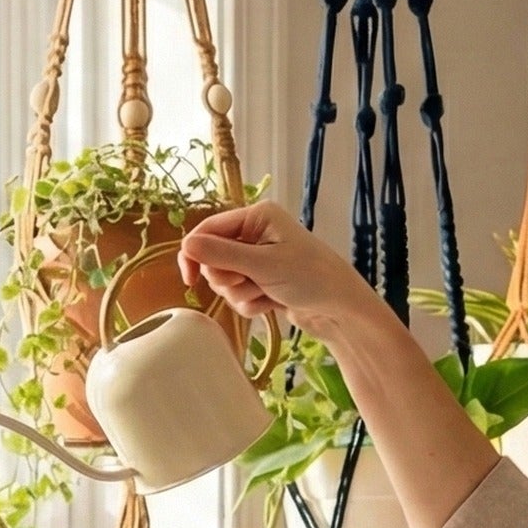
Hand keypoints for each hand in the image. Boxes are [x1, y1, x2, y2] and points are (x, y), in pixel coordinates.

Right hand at [180, 198, 388, 341]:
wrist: (341, 310)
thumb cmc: (310, 278)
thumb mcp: (263, 265)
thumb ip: (222, 255)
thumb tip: (186, 245)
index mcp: (257, 216)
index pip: (208, 230)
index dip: (194, 254)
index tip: (189, 280)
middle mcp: (256, 233)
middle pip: (213, 259)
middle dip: (228, 279)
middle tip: (250, 282)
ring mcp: (259, 259)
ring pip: (225, 281)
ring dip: (241, 294)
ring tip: (267, 294)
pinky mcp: (262, 281)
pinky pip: (239, 296)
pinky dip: (251, 304)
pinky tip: (273, 304)